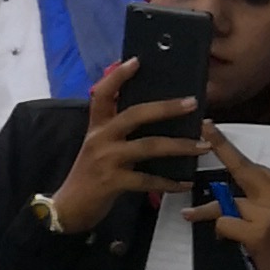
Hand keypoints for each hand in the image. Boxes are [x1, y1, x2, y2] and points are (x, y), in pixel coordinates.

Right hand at [44, 62, 198, 232]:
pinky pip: (148, 180)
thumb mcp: (97, 148)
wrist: (67, 209)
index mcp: (96, 127)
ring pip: (149, 146)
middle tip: (192, 103)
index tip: (137, 60)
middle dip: (167, 107)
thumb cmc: (88, 176)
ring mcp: (106, 159)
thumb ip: (118, 133)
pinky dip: (169, 182)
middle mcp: (100, 138)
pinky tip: (184, 182)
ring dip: (179, 146)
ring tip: (202, 145)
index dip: (119, 76)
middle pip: (135, 114)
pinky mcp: (113, 182)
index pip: (102, 94)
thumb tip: (154, 119)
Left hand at [188, 129, 269, 269]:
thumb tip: (230, 191)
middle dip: (221, 148)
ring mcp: (269, 213)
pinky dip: (219, 232)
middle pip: (243, 168)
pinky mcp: (257, 232)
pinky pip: (224, 223)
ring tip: (190, 214)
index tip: (212, 129)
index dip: (230, 150)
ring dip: (205, 211)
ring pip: (226, 202)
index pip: (254, 165)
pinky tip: (227, 240)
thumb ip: (262, 198)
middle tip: (204, 129)